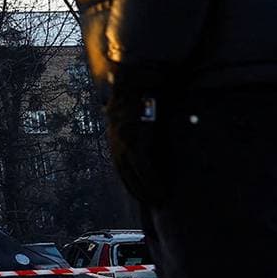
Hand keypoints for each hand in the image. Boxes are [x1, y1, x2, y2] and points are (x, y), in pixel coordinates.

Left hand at [103, 65, 176, 203]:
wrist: (140, 75)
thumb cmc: (140, 88)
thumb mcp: (130, 107)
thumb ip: (131, 121)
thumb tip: (134, 125)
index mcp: (115, 132)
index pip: (120, 164)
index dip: (130, 180)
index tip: (140, 192)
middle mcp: (116, 138)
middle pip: (125, 173)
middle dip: (138, 189)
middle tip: (153, 202)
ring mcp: (125, 140)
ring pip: (134, 174)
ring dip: (147, 190)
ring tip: (160, 202)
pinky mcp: (137, 138)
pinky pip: (144, 167)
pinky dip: (152, 181)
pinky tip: (162, 192)